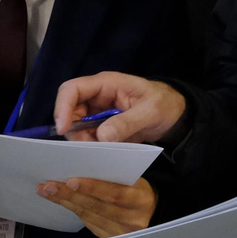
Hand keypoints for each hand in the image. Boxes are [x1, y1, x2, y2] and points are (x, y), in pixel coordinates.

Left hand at [38, 177, 157, 237]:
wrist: (155, 214)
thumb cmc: (141, 188)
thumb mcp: (136, 176)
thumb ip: (116, 170)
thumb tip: (87, 154)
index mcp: (141, 199)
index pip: (115, 194)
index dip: (93, 188)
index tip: (71, 179)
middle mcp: (132, 219)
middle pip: (97, 207)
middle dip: (71, 195)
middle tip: (49, 184)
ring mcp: (119, 233)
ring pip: (88, 215)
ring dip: (65, 202)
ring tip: (45, 190)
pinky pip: (87, 223)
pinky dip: (71, 209)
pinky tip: (58, 199)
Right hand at [53, 72, 186, 143]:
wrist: (174, 116)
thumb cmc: (164, 104)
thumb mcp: (150, 112)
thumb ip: (127, 122)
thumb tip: (102, 136)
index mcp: (106, 84)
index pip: (72, 89)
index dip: (62, 107)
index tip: (63, 130)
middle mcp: (97, 96)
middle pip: (69, 110)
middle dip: (73, 130)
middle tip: (87, 147)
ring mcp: (98, 112)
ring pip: (76, 126)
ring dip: (82, 140)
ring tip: (100, 151)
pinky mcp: (101, 127)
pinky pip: (87, 136)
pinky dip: (90, 146)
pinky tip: (103, 153)